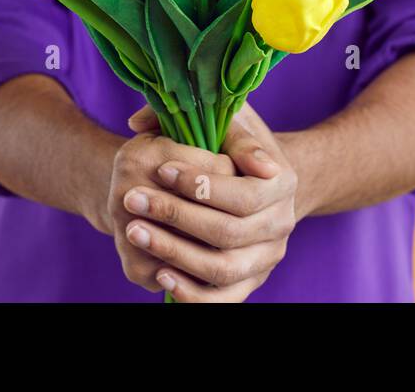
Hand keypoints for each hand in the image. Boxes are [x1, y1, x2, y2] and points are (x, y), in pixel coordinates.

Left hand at [124, 104, 298, 301]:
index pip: (244, 192)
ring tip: (134, 231)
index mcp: (283, 181)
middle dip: (176, 215)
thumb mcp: (226, 120)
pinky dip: (191, 293)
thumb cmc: (234, 144)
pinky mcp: (251, 281)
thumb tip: (138, 123)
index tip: (161, 169)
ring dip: (174, 252)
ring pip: (222, 268)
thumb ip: (191, 114)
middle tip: (131, 199)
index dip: (200, 184)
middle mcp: (282, 223)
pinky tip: (160, 274)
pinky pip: (223, 300)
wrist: (260, 183)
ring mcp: (267, 257)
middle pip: (228, 232)